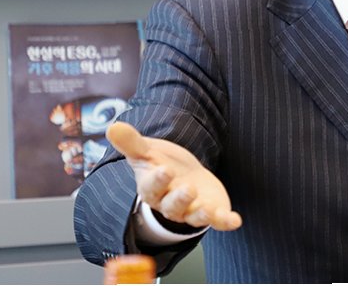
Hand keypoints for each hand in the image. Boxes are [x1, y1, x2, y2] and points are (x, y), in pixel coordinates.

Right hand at [106, 121, 241, 230]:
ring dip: (201, 213)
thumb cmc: (162, 165)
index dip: (157, 181)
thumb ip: (132, 142)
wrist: (183, 178)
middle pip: (173, 206)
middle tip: (188, 188)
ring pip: (194, 216)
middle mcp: (170, 204)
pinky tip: (234, 221)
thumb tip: (112, 126)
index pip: (152, 188)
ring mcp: (191, 210)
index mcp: (153, 189)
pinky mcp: (211, 212)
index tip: (164, 170)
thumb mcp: (147, 152)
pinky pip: (218, 221)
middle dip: (180, 199)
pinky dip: (225, 221)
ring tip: (208, 208)